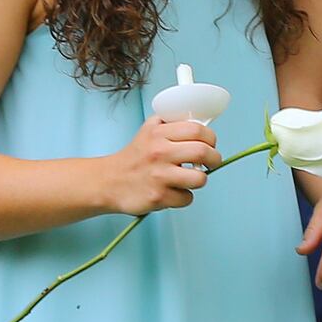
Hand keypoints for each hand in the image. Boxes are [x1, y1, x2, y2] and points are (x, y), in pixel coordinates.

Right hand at [104, 116, 220, 214]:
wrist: (108, 181)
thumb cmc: (133, 157)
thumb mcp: (149, 129)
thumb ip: (172, 122)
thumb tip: (201, 123)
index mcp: (159, 134)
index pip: (197, 130)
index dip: (210, 137)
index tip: (211, 144)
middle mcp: (159, 152)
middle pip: (203, 152)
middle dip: (214, 159)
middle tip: (211, 162)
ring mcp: (159, 176)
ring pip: (200, 178)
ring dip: (200, 179)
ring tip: (191, 178)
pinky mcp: (158, 197)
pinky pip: (186, 198)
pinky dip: (184, 197)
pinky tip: (174, 191)